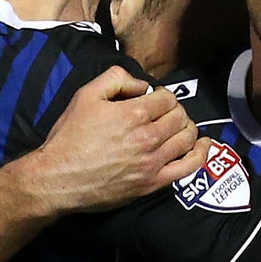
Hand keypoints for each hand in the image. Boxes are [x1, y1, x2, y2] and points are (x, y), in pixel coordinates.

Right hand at [18, 67, 207, 215]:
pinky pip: (188, 167)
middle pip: (179, 116)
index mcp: (133, 113)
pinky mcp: (152, 183)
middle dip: (175, 110)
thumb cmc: (69, 137)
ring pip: (187, 138)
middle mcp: (148, 137)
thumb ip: (116, 78)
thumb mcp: (85, 95)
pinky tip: (202, 145)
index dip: (162, 95)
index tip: (154, 99)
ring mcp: (153, 162)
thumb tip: (142, 85)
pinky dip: (200, 153)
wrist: (58, 178)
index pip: (166, 98)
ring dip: (188, 128)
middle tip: (164, 113)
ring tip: (179, 126)